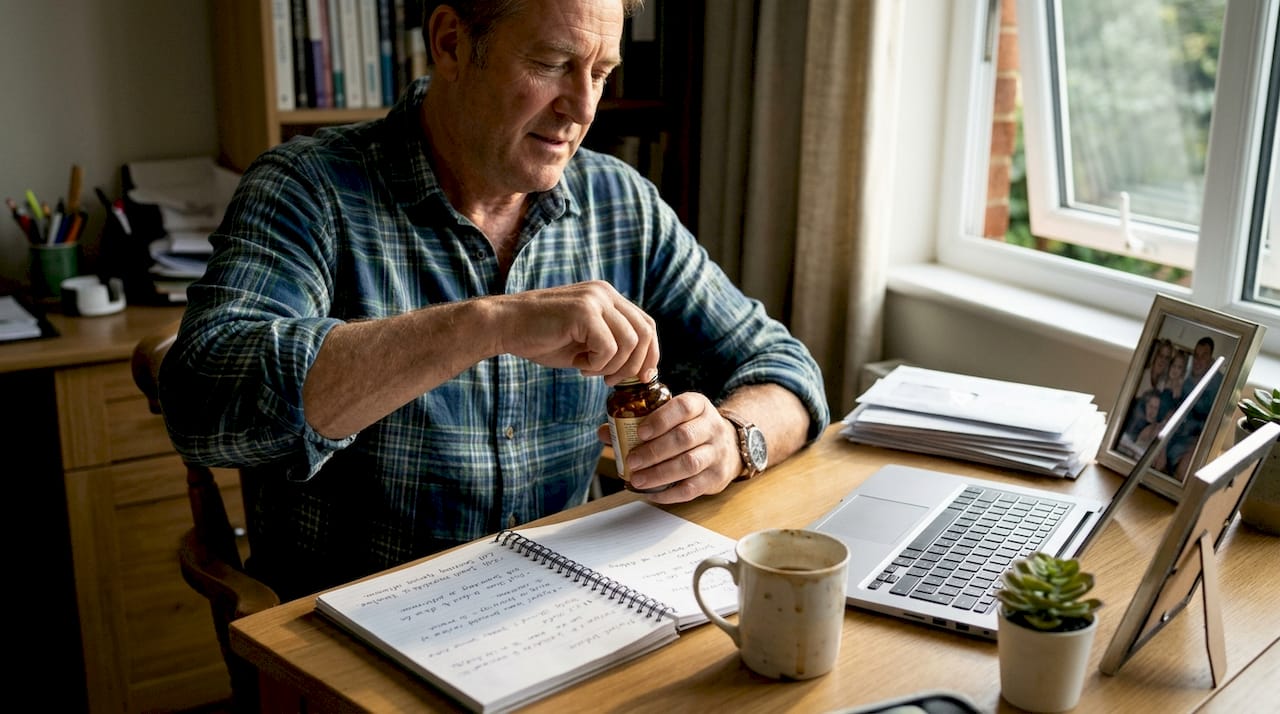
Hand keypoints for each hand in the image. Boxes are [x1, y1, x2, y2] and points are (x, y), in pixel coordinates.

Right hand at [495, 280, 658, 384]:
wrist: (504, 326)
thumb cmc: (541, 338)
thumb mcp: (584, 342)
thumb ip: (611, 347)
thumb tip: (640, 370)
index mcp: (607, 297)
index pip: (646, 325)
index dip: (649, 354)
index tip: (641, 378)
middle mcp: (605, 293)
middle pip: (645, 332)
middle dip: (634, 365)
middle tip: (611, 381)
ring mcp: (595, 299)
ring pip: (629, 342)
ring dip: (613, 367)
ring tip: (589, 370)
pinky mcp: (583, 311)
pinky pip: (608, 347)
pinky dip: (598, 364)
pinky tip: (579, 366)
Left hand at [596, 392, 741, 502]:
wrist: (728, 447)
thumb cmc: (690, 430)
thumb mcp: (672, 418)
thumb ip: (638, 423)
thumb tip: (605, 432)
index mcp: (699, 406)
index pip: (683, 407)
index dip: (661, 420)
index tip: (640, 433)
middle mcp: (712, 427)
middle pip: (684, 438)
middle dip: (653, 451)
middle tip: (632, 461)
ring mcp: (717, 453)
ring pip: (689, 463)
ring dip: (659, 474)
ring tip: (638, 480)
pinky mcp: (716, 477)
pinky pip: (693, 487)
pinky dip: (669, 493)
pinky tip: (652, 493)